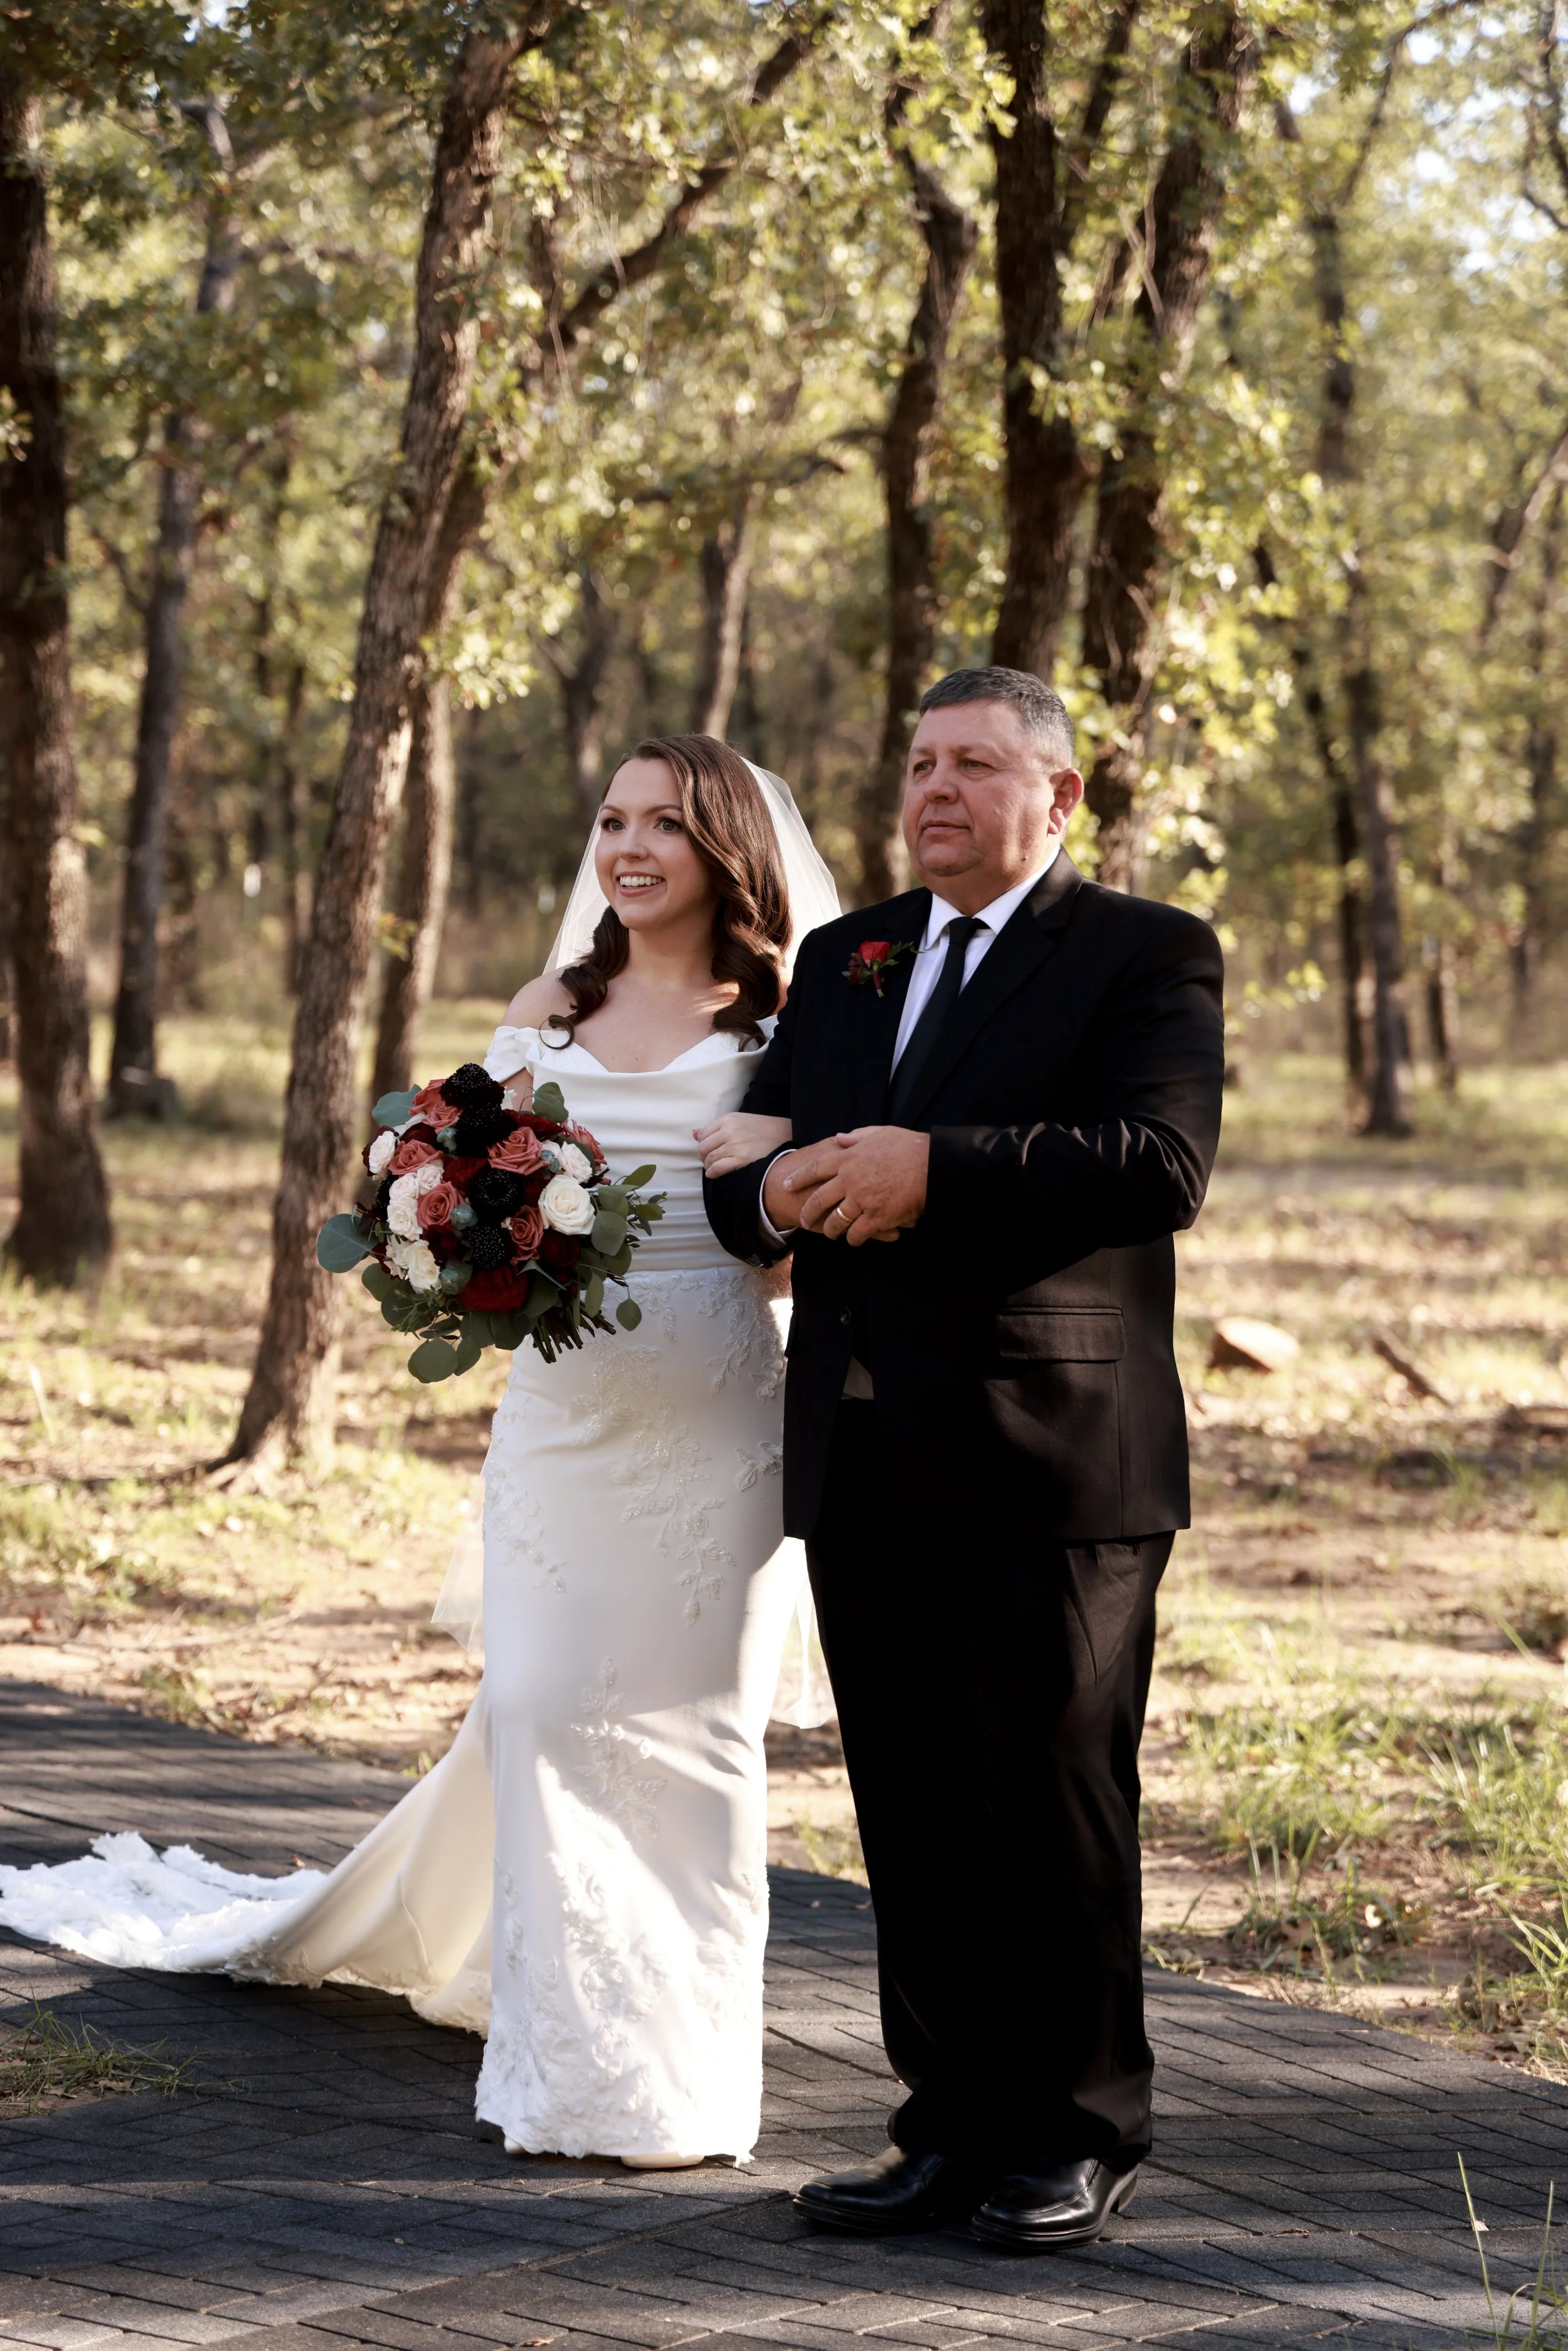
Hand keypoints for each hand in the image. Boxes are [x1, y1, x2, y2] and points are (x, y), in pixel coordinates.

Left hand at [694, 1111, 792, 1180]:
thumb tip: (694, 1133)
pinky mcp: (742, 1160)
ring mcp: (735, 1145)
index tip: (707, 1150)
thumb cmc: (763, 1129)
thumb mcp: (740, 1120)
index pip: (703, 1134)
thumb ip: (716, 1127)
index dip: (702, 1144)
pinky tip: (714, 1174)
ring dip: (708, 1166)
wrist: (786, 1135)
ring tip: (712, 1168)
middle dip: (703, 1156)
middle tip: (708, 1161)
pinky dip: (712, 1173)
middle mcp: (729, 1131)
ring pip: (709, 1159)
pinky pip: (718, 1168)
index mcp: (728, 1119)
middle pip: (703, 1148)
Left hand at [781, 1126, 928, 1245]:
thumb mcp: (879, 1132)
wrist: (931, 1165)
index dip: (799, 1178)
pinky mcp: (876, 1217)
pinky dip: (854, 1238)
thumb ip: (856, 1136)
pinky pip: (857, 1233)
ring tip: (830, 1234)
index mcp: (848, 1157)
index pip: (815, 1169)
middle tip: (802, 1220)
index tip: (785, 1185)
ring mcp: (862, 1200)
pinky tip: (853, 1239)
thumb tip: (839, 1138)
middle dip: (808, 1212)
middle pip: (819, 1199)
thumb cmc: (908, 1146)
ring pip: (836, 1220)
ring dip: (831, 1230)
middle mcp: (850, 1179)